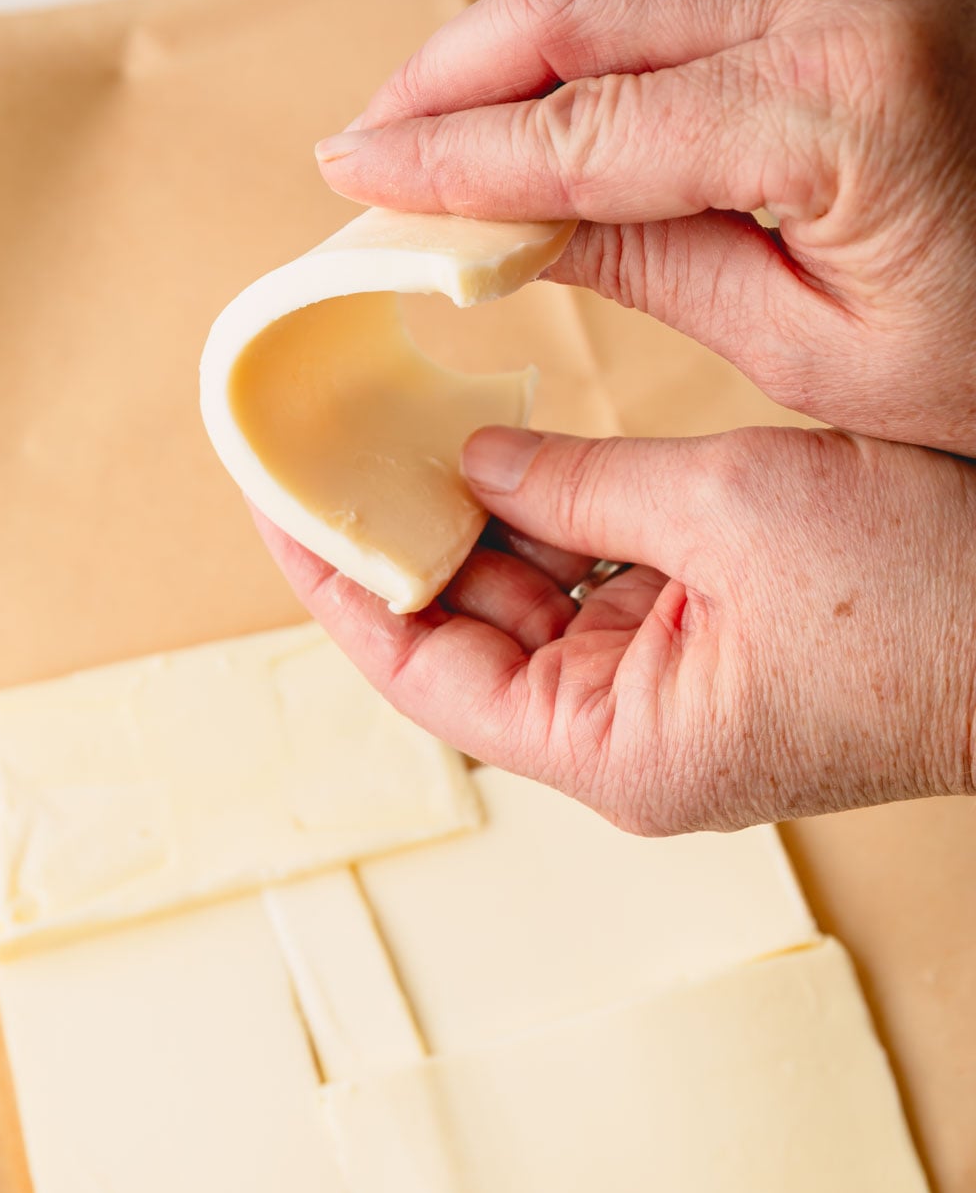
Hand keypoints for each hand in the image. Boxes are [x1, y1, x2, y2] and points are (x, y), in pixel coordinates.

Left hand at [254, 427, 975, 833]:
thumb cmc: (930, 606)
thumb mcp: (735, 513)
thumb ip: (583, 487)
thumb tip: (478, 465)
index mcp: (614, 748)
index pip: (424, 675)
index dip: (341, 591)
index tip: (282, 515)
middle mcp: (623, 739)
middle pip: (465, 644)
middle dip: (399, 550)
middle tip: (331, 460)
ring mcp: (661, 700)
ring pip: (526, 612)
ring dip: (473, 532)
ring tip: (401, 445)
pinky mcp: (700, 657)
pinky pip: (590, 591)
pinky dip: (549, 527)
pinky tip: (506, 459)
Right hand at [314, 0, 975, 454]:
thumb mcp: (814, 342)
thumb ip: (655, 263)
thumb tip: (505, 231)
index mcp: (844, 107)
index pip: (585, 125)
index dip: (453, 155)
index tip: (357, 176)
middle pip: (581, 5)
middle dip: (451, 73)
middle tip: (365, 137)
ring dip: (506, 40)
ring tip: (428, 119)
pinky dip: (583, 29)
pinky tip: (534, 88)